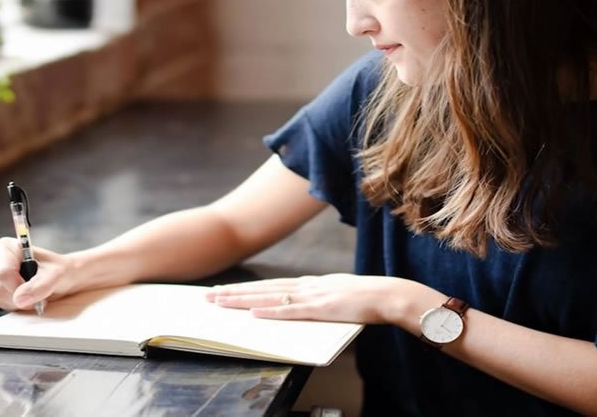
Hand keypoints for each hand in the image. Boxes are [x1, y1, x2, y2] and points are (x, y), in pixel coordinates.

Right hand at [0, 238, 75, 310]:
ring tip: (32, 293)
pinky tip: (24, 296)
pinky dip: (13, 304)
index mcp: (7, 247)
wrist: (59, 276)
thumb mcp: (56, 274)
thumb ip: (40, 285)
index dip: (18, 286)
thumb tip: (20, 298)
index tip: (34, 289)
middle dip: (18, 296)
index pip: (3, 273)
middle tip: (36, 292)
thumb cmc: (58, 270)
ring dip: (16, 301)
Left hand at [206, 273, 414, 324]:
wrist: (388, 294)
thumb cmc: (365, 298)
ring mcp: (312, 296)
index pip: (269, 286)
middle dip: (233, 293)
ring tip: (221, 302)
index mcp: (309, 283)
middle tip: (208, 297)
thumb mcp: (335, 294)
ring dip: (243, 300)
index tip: (223, 291)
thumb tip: (300, 304)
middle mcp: (305, 286)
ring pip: (269, 298)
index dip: (245, 289)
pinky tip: (254, 313)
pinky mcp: (321, 309)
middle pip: (262, 290)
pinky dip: (271, 312)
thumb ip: (317, 298)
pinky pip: (291, 311)